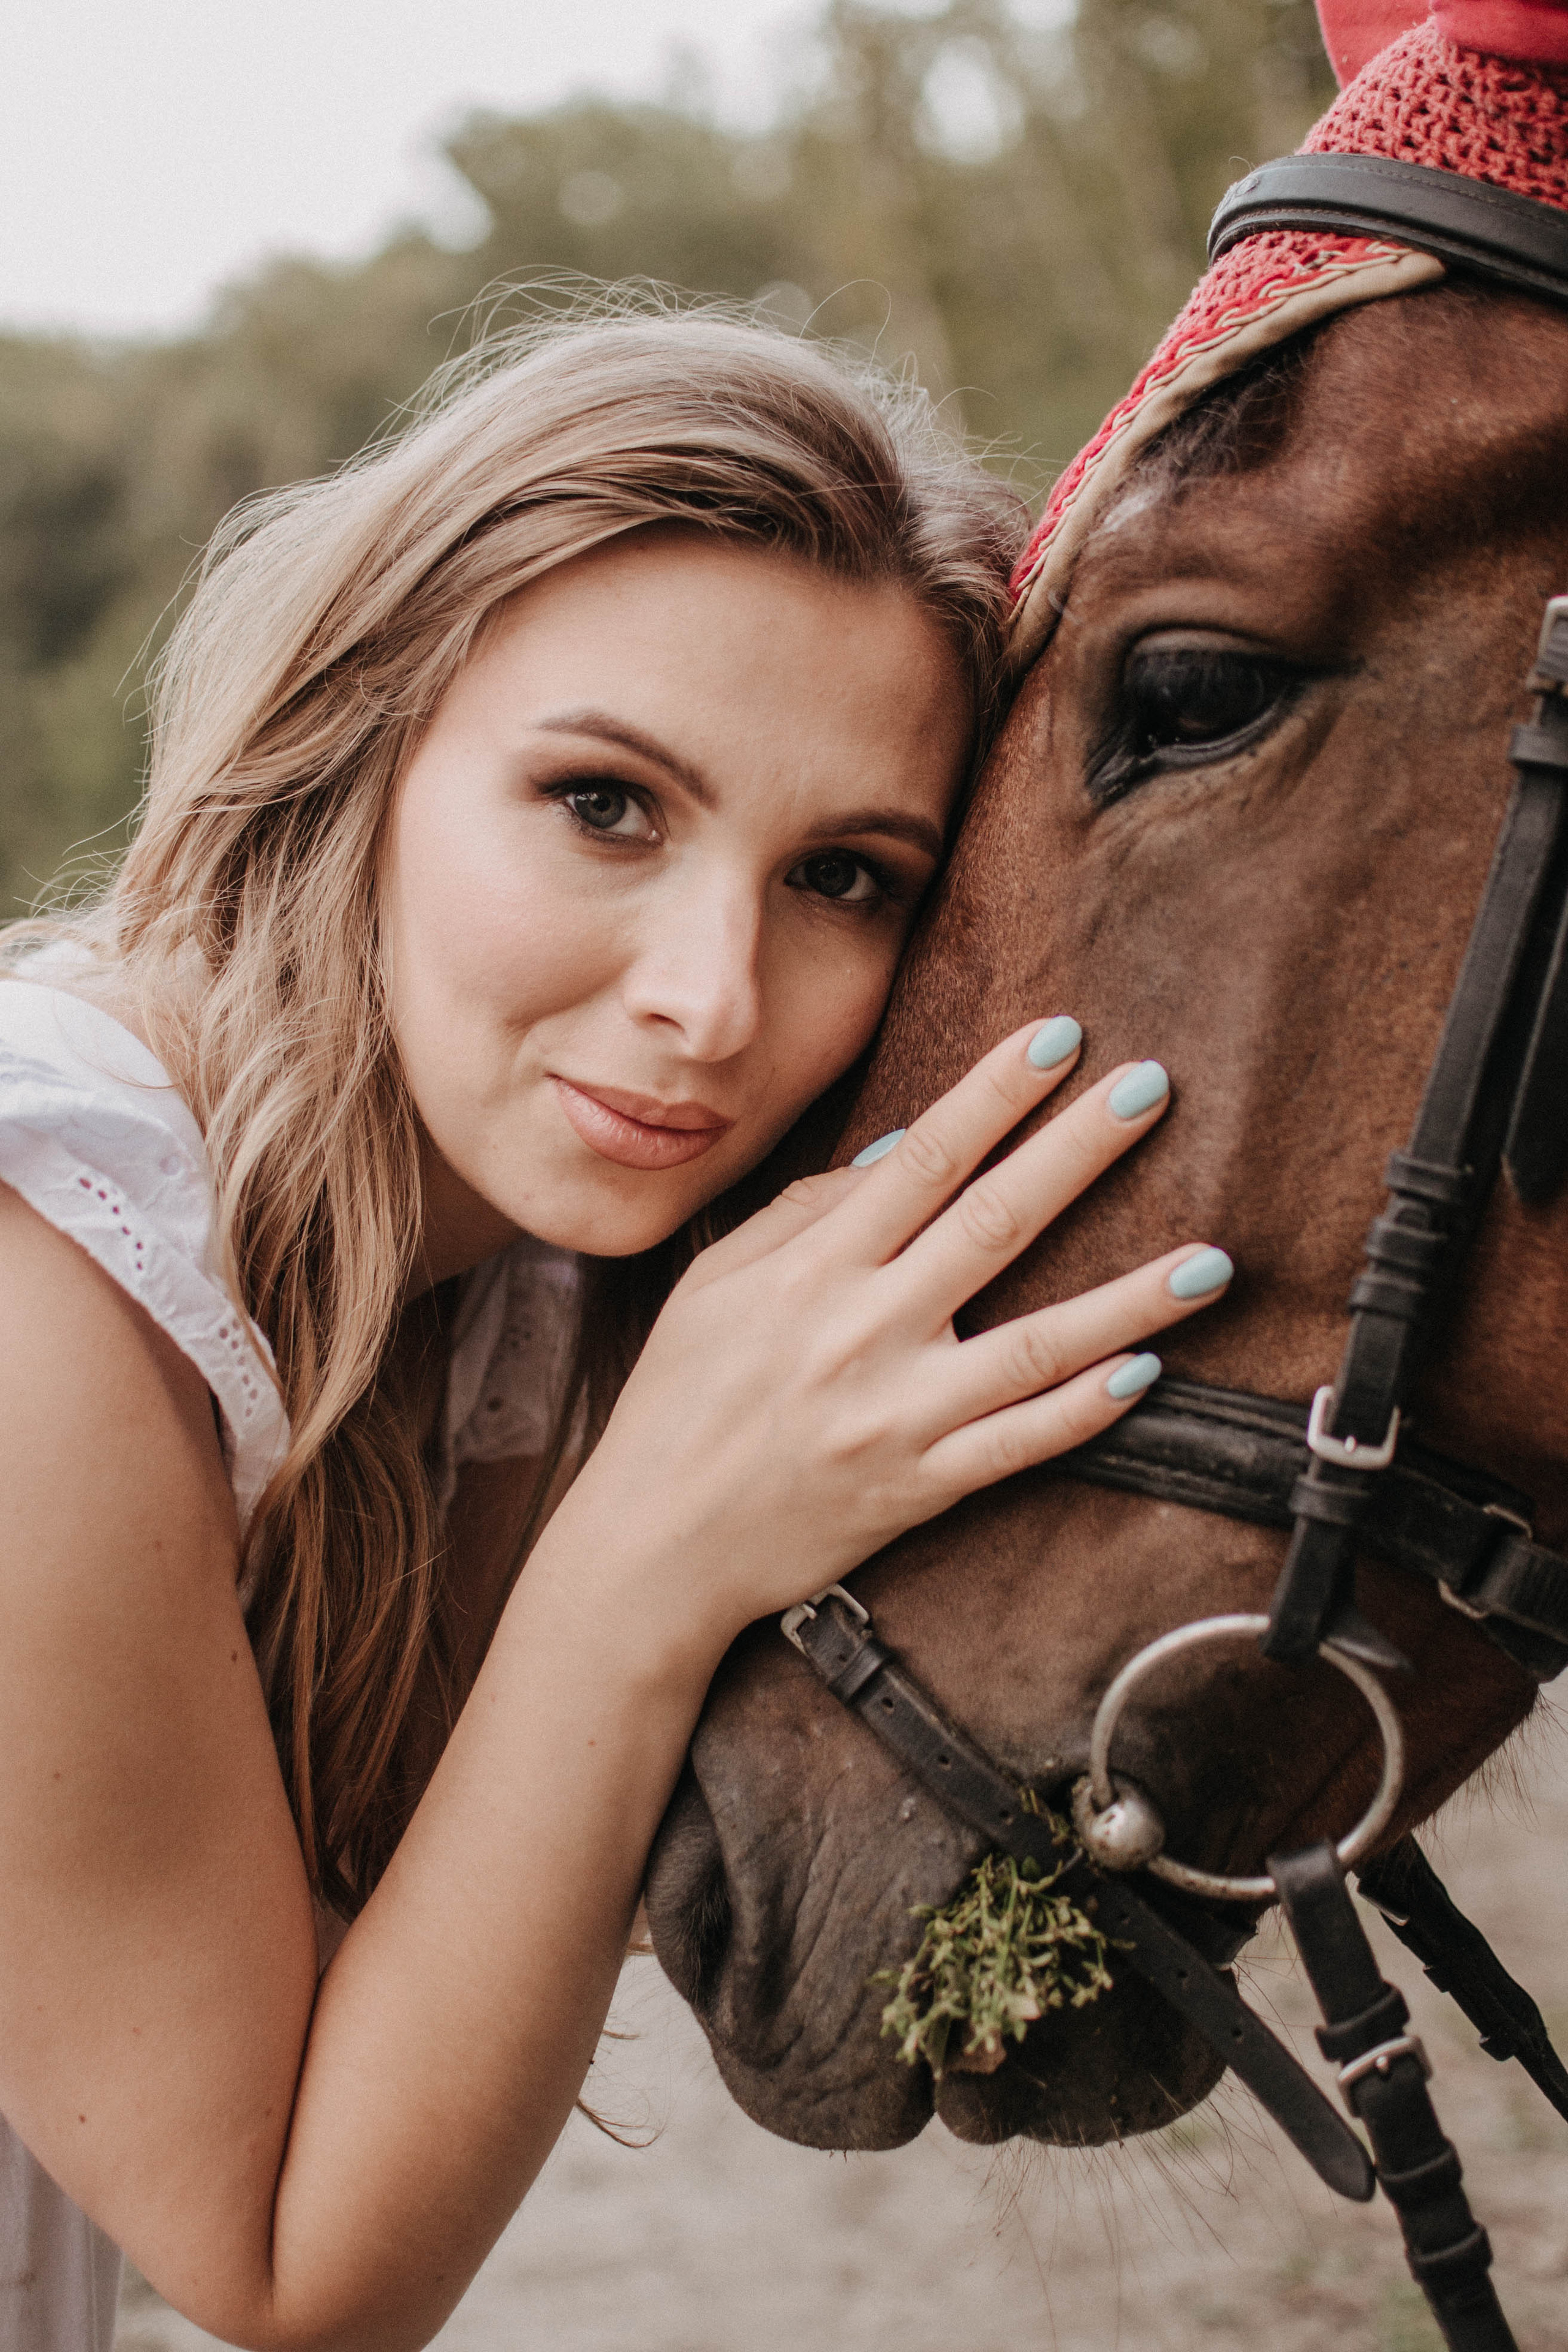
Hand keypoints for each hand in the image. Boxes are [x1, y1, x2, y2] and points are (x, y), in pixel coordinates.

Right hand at [548, 1022, 1230, 1660]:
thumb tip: (900, 1148)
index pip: (924, 1159)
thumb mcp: (717, 1285)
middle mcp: (862, 1331)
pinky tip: (1148, 1372)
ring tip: (1211, 1259)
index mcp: (812, 1270)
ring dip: (1129, 1298)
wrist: (655, 1545)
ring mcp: (897, 1414)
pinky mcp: (919, 1486)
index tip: (1059, 1035)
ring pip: (1036, 1345)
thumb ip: (804, 1213)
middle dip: (1078, 1150)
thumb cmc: (681, 1401)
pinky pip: (1019, 1445)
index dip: (996, 1092)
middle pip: (993, 1224)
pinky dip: (1084, 1411)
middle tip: (1151, 1088)